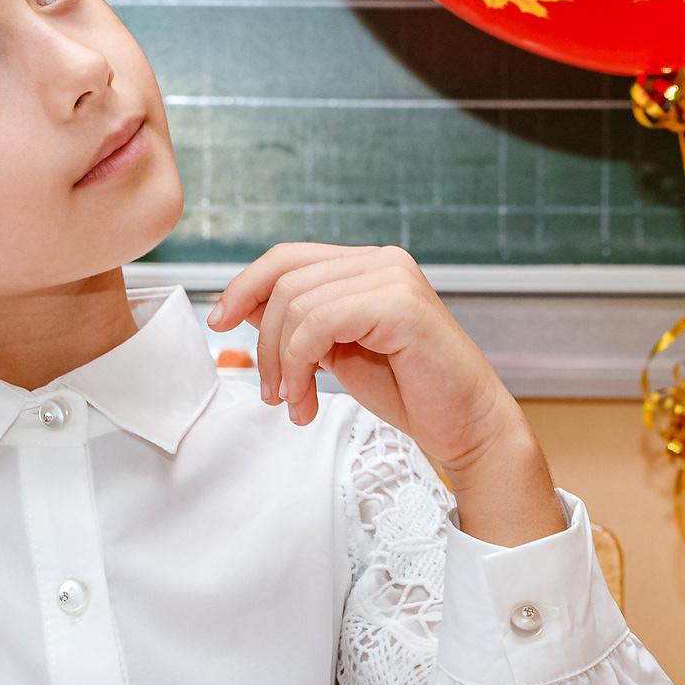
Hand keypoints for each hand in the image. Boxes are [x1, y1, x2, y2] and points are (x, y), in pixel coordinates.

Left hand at [209, 244, 561, 545]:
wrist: (465, 427)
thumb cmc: (410, 392)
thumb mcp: (337, 351)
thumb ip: (300, 325)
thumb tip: (243, 305)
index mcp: (368, 266)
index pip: (288, 257)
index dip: (244, 285)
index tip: (219, 323)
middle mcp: (382, 262)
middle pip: (285, 280)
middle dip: (262, 341)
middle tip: (269, 392)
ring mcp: (394, 278)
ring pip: (297, 304)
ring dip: (280, 362)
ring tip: (293, 402)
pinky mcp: (401, 305)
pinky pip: (320, 323)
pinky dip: (298, 364)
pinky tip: (307, 399)